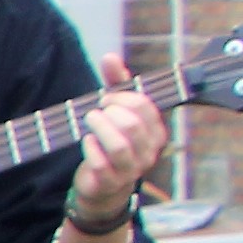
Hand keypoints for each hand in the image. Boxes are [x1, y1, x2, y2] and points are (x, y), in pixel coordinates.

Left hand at [69, 81, 167, 225]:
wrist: (104, 185)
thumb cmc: (113, 140)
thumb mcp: (117, 111)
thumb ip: (116, 83)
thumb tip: (110, 56)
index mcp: (156, 132)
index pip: (144, 106)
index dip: (120, 98)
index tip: (106, 99)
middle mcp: (149, 152)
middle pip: (131, 124)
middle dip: (108, 112)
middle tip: (96, 111)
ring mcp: (131, 169)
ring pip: (118, 145)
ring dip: (98, 128)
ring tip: (89, 120)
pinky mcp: (110, 182)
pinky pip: (100, 163)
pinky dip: (89, 147)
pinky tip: (86, 141)